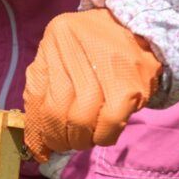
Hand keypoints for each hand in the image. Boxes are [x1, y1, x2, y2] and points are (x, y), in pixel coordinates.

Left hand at [23, 8, 161, 162]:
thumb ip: (44, 89)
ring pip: (80, 119)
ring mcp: (104, 63)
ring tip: (82, 140)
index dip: (36, 129)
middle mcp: (74, 46)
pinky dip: (102, 137)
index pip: (36, 96)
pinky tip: (102, 136)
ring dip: (79, 139)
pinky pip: (108, 123)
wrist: (142, 29)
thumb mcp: (63, 57)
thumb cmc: (96, 49)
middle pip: (56, 109)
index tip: (40, 148)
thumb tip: (36, 138)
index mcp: (54, 40)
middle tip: (63, 144)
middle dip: (57, 137)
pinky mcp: (129, 83)